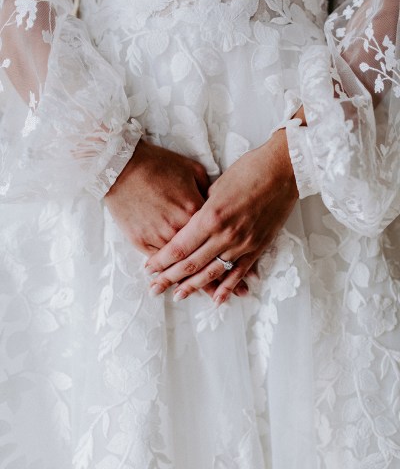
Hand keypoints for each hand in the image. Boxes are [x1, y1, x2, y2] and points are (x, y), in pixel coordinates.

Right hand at [105, 139, 252, 299]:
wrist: (122, 164)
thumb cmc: (159, 163)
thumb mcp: (193, 172)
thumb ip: (209, 194)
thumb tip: (218, 209)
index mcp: (205, 214)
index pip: (222, 245)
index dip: (233, 263)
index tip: (244, 280)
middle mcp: (188, 230)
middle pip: (204, 263)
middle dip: (216, 284)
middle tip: (227, 300)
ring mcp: (164, 237)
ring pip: (181, 267)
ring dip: (190, 285)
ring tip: (204, 299)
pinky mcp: (143, 240)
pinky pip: (160, 263)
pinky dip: (168, 273)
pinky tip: (172, 283)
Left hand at [146, 129, 298, 304]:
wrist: (283, 169)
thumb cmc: (248, 169)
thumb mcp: (216, 185)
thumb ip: (202, 209)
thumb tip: (192, 223)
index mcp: (210, 216)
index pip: (179, 247)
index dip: (162, 261)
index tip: (148, 269)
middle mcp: (225, 234)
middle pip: (191, 263)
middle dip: (170, 278)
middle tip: (154, 289)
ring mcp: (243, 243)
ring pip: (213, 272)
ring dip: (194, 286)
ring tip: (178, 296)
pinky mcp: (258, 246)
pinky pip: (240, 272)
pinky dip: (228, 287)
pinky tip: (217, 299)